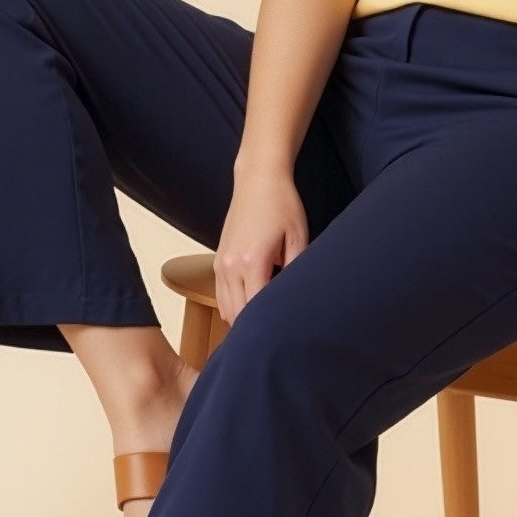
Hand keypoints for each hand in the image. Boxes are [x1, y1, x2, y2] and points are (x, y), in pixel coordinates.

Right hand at [214, 161, 310, 323]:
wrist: (258, 179)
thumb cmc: (282, 204)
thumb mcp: (298, 237)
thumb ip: (297, 270)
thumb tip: (298, 298)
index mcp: (252, 262)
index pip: (256, 309)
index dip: (270, 325)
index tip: (285, 334)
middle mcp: (231, 266)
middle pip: (237, 314)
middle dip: (255, 327)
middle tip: (277, 338)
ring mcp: (220, 263)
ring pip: (225, 308)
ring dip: (241, 319)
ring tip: (263, 326)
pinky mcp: (218, 259)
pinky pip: (220, 294)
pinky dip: (231, 306)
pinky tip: (249, 309)